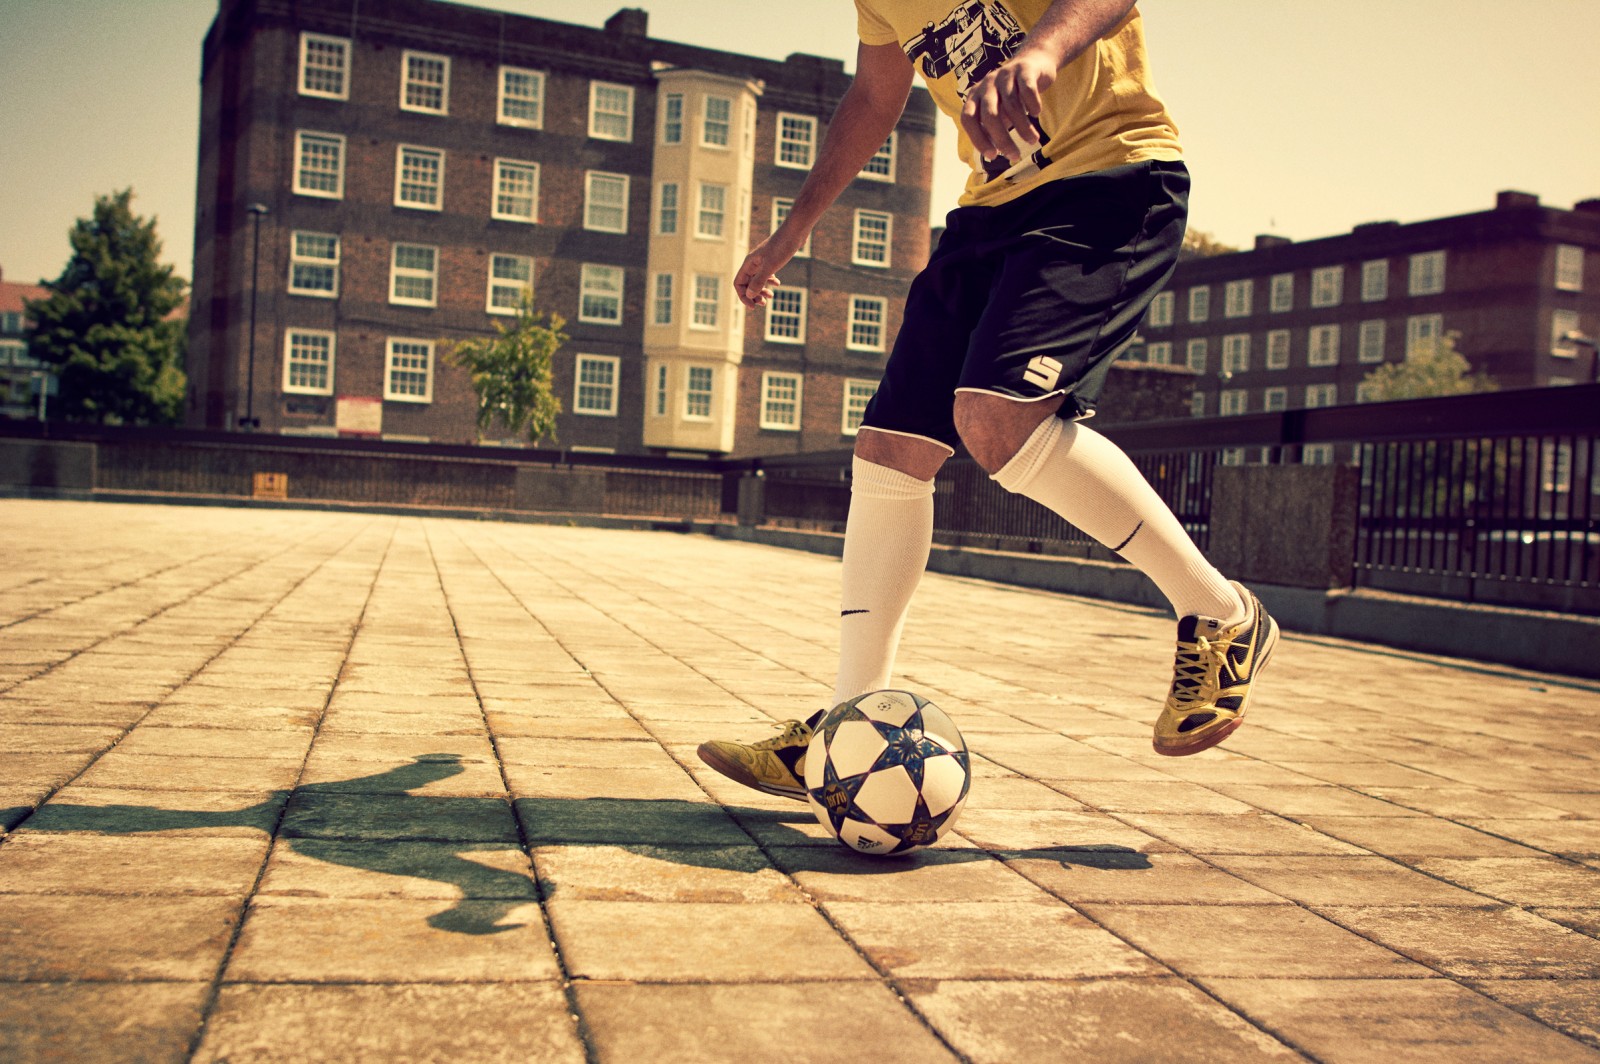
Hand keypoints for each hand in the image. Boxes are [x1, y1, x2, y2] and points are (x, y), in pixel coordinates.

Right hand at [734, 233, 797, 307]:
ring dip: (762, 290)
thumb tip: (749, 295)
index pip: (738, 283)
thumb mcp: (770, 266)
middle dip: (753, 295)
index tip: (753, 306)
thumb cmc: (781, 247)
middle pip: (747, 283)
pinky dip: (770, 281)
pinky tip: (778, 284)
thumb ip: (759, 281)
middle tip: (763, 304)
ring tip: (771, 296)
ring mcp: (762, 261)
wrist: (794, 232)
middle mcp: (753, 262)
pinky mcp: (771, 260)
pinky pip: (766, 274)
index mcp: (749, 263)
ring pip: (757, 279)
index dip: (743, 296)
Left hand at [959, 47, 1055, 164]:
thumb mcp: (998, 111)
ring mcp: (1005, 75)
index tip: (992, 155)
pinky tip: (1036, 113)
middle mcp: (987, 84)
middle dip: (1002, 139)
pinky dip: (1032, 104)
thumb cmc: (1013, 94)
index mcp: (975, 95)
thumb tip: (992, 155)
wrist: (1034, 63)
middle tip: (1014, 155)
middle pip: (990, 115)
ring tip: (1033, 140)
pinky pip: (1027, 90)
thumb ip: (991, 128)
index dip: (978, 139)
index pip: (968, 119)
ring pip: (1012, 106)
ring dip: (1023, 127)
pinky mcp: (1024, 69)